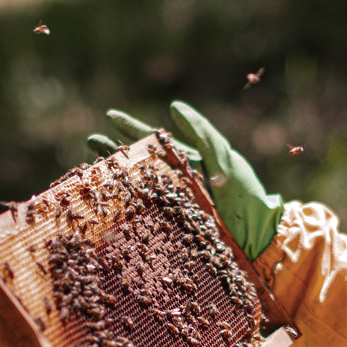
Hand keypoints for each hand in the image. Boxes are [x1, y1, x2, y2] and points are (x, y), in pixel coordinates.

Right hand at [87, 100, 281, 259]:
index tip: (110, 117)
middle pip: (138, 163)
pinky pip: (141, 214)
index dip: (133, 130)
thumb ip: (202, 137)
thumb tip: (173, 108)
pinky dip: (121, 208)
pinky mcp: (170, 226)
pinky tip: (104, 204)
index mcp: (188, 163)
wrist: (257, 238)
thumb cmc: (244, 195)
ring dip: (113, 177)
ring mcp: (171, 205)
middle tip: (89, 140)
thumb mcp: (225, 159)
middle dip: (113, 151)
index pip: (155, 141)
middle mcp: (175, 182)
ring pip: (135, 186)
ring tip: (90, 165)